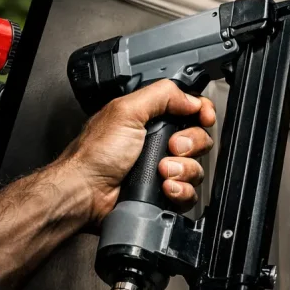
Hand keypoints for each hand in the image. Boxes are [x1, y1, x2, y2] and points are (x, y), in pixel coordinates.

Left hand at [57, 79, 215, 227]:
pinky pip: (188, 193)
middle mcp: (155, 143)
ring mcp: (160, 170)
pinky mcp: (162, 194)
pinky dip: (181, 191)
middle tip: (171, 146)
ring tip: (162, 171)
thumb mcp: (126, 111)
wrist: (85, 192)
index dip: (201, 112)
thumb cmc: (96, 154)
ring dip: (184, 169)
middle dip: (191, 143)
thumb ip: (161, 96)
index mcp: (147, 119)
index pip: (189, 110)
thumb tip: (191, 98)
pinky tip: (165, 188)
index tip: (203, 118)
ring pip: (196, 168)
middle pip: (198, 139)